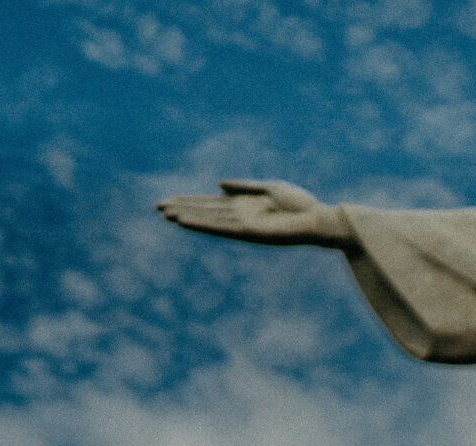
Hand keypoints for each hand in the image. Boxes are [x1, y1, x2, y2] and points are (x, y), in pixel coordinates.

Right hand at [157, 179, 354, 248]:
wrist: (319, 218)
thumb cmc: (301, 204)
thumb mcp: (270, 188)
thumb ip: (244, 186)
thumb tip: (218, 184)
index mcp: (244, 205)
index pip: (210, 203)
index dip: (189, 201)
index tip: (168, 200)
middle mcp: (240, 216)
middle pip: (204, 211)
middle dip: (182, 208)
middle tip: (156, 207)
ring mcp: (243, 225)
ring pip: (208, 220)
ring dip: (187, 217)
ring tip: (165, 214)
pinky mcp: (248, 232)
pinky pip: (221, 227)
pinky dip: (202, 224)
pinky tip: (186, 221)